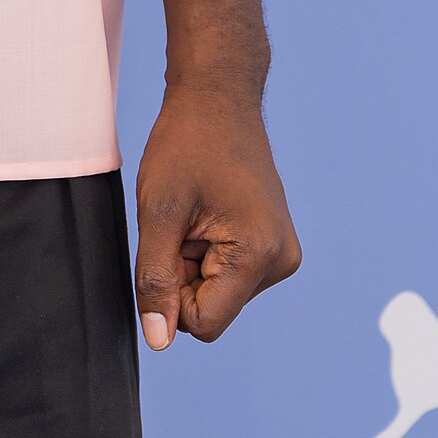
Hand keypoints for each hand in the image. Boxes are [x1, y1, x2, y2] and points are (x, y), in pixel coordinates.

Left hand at [132, 80, 300, 348]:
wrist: (218, 98)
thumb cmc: (186, 145)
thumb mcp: (158, 212)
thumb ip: (155, 278)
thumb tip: (158, 340)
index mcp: (259, 255)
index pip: (204, 323)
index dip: (170, 295)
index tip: (166, 244)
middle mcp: (281, 262)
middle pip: (211, 309)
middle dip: (182, 274)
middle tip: (179, 221)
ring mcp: (282, 254)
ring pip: (216, 293)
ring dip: (191, 262)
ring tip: (193, 212)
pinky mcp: (274, 245)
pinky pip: (228, 274)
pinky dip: (204, 252)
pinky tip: (205, 213)